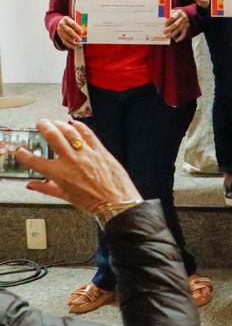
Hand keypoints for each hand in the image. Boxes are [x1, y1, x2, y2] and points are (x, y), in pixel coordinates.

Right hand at [17, 119, 140, 211]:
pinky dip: (80, 127)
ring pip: (70, 132)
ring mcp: (86, 154)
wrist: (116, 202)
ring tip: (55, 123)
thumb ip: (46, 188)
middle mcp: (71, 161)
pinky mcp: (100, 150)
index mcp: (59, 174)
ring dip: (60, 124)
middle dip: (43, 127)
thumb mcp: (65, 197)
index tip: (21, 151)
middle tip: (40, 124)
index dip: (23, 154)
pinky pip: (88, 134)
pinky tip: (74, 124)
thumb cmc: (93, 202)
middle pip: (53, 136)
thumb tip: (33, 185)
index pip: (34, 161)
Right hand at [56, 15, 85, 49]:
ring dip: (73, 41)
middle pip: (69, 30)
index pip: (72, 24)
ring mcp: (60, 30)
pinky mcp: (60, 36)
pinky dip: (70, 45)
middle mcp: (62, 25)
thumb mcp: (74, 20)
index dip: (77, 28)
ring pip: (66, 37)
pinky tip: (74, 46)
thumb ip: (79, 25)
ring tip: (79, 44)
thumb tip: (86, 31)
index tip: (82, 32)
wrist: (61, 22)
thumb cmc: (71, 22)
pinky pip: (64, 41)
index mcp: (66, 19)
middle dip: (75, 35)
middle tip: (80, 40)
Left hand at [163, 10, 189, 41]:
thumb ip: (167, 15)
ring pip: (179, 29)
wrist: (183, 14)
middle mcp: (183, 18)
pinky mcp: (186, 27)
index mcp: (178, 12)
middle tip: (164, 32)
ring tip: (167, 36)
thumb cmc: (174, 14)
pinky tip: (176, 40)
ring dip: (173, 34)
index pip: (173, 17)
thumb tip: (160, 21)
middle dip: (169, 29)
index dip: (168, 21)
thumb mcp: (171, 12)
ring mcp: (185, 23)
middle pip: (176, 24)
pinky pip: (184, 33)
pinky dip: (180, 37)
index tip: (164, 25)